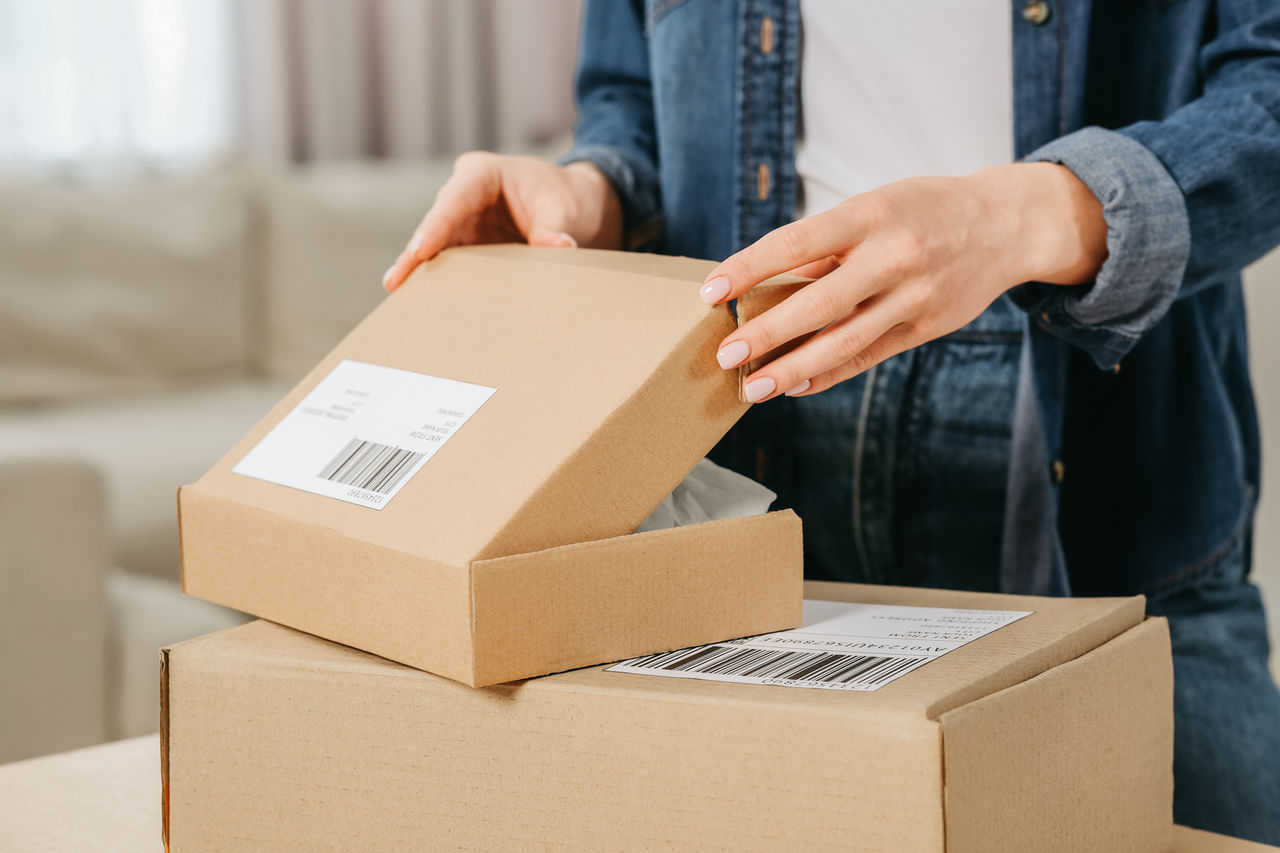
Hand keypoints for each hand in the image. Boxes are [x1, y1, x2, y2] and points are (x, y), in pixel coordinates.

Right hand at [382, 153, 622, 291]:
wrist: (582, 206)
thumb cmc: (571, 197)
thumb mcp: (566, 209)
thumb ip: (556, 230)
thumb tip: (561, 249)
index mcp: (483, 174)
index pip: (453, 201)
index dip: (434, 227)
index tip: (418, 252)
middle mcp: (465, 197)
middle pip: (436, 227)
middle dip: (416, 256)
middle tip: (396, 284)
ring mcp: (464, 224)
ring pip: (438, 251)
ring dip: (425, 276)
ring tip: (404, 304)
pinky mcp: (470, 248)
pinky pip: (452, 267)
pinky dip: (443, 286)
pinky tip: (427, 310)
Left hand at [701, 163, 1107, 400]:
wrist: (1006, 224)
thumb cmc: (921, 211)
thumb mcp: (872, 208)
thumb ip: (821, 247)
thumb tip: (761, 283)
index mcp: (869, 215)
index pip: (794, 244)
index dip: (748, 269)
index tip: (710, 292)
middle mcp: (892, 256)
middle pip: (817, 303)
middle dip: (766, 333)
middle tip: (726, 355)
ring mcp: (913, 295)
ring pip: (844, 340)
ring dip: (793, 368)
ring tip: (755, 387)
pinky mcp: (926, 325)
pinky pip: (869, 356)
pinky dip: (830, 374)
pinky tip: (797, 386)